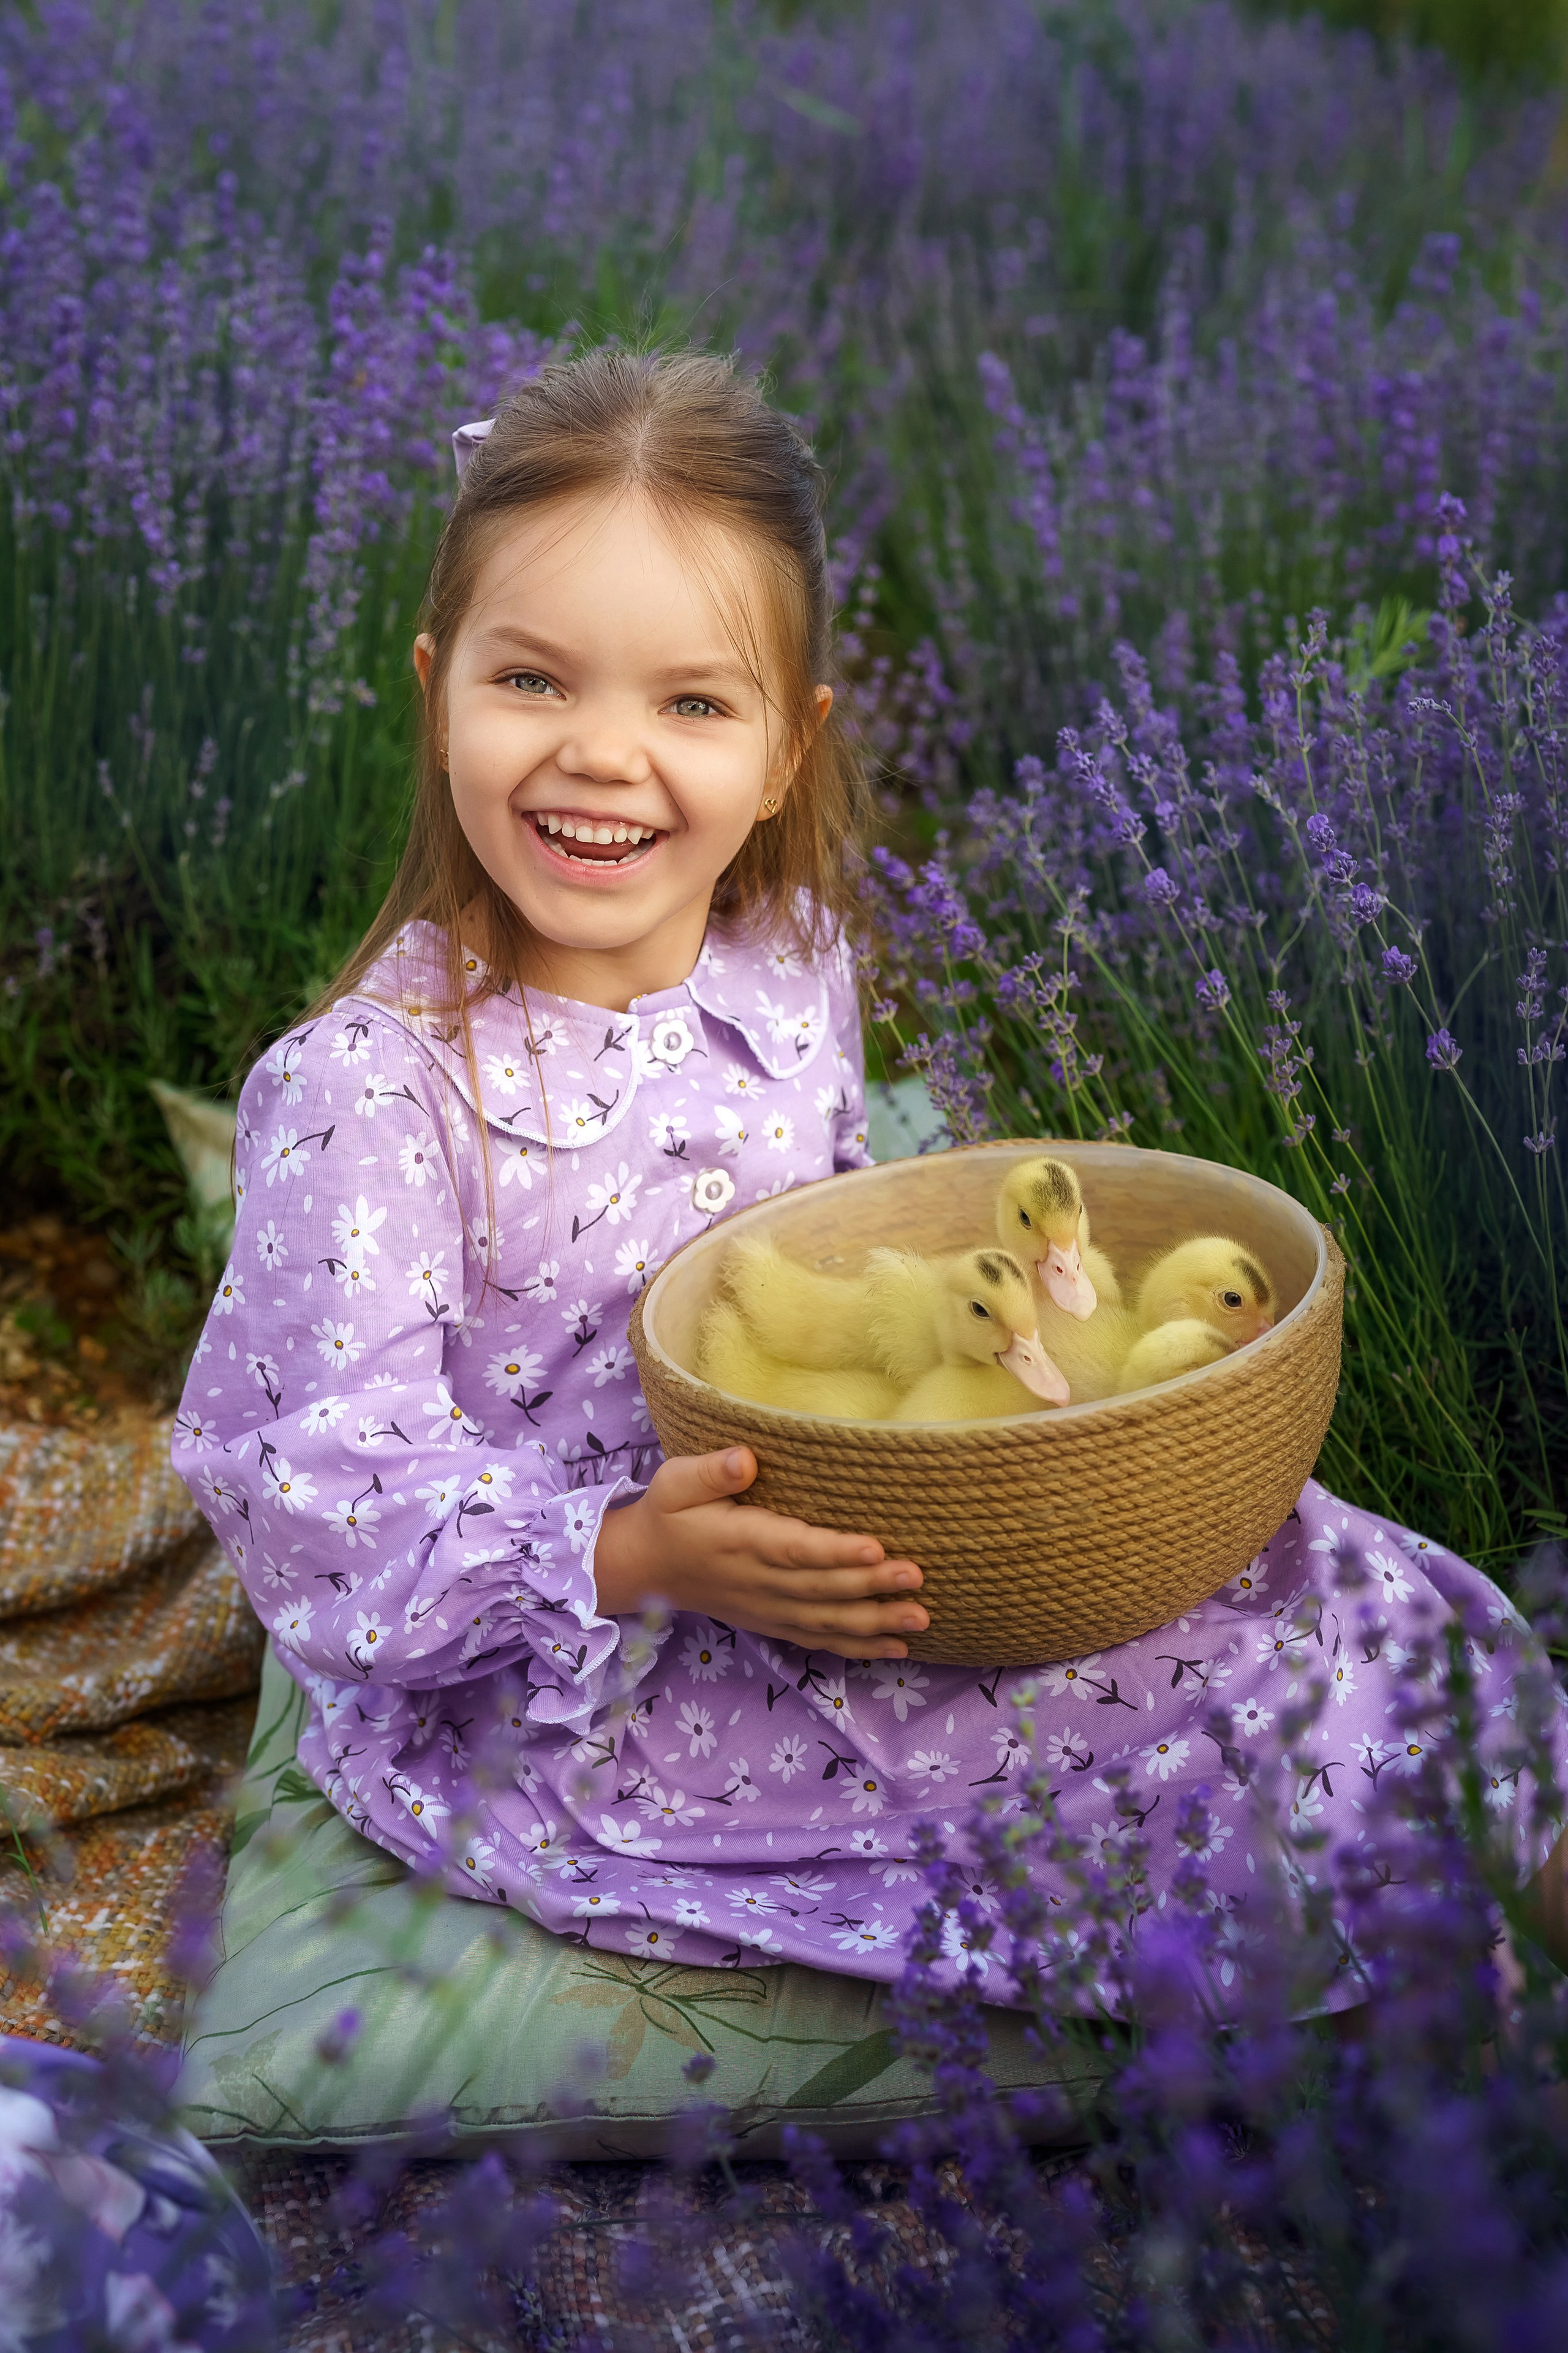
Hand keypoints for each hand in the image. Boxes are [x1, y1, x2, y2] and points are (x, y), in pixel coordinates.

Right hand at [592, 1447, 927, 1659]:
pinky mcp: (772, 1623)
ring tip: (920, 1618)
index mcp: (740, 1541)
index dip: (835, 1552)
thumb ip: (709, 1471)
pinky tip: (895, 1646)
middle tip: (917, 1578)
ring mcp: (767, 1608)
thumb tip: (745, 1459)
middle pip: (821, 1588)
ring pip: (827, 1620)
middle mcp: (758, 1581)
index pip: (794, 1549)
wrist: (644, 1569)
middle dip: (871, 1586)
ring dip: (875, 1622)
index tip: (876, 1547)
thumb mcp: (674, 1483)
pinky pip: (818, 1639)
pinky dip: (857, 1646)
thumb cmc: (668, 1516)